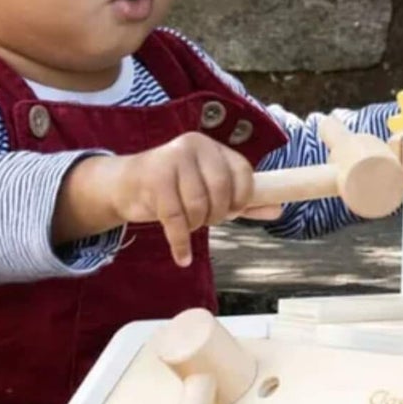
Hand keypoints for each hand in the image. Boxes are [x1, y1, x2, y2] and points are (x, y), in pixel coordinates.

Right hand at [100, 133, 258, 267]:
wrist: (124, 186)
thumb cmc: (173, 189)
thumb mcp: (209, 191)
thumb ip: (243, 200)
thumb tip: (279, 209)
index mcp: (212, 147)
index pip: (242, 171)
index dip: (242, 198)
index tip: (232, 212)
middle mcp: (194, 146)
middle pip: (221, 189)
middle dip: (216, 215)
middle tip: (204, 221)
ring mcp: (172, 159)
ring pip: (197, 205)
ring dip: (195, 226)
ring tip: (187, 227)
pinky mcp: (153, 178)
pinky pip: (174, 218)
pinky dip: (181, 244)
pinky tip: (182, 257)